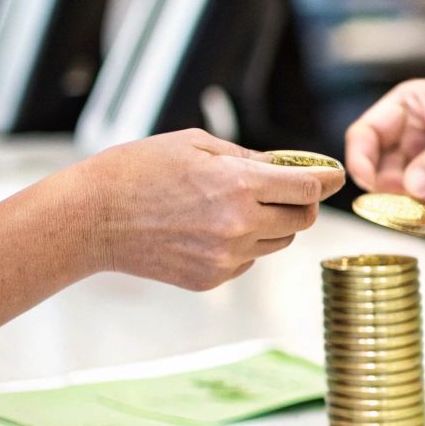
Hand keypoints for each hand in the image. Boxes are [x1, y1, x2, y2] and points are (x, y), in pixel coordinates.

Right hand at [65, 129, 343, 290]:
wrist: (90, 218)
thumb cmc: (138, 171)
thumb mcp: (197, 146)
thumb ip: (250, 158)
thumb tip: (288, 166)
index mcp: (240, 186)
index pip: (309, 188)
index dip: (327, 179)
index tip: (334, 176)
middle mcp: (240, 226)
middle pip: (303, 220)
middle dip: (302, 202)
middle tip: (288, 189)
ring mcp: (226, 258)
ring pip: (279, 243)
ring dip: (273, 225)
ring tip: (238, 206)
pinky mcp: (212, 279)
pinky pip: (249, 261)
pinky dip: (244, 245)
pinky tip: (211, 228)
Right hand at [344, 80, 424, 205]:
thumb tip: (411, 186)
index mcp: (408, 105)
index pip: (367, 132)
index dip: (360, 156)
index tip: (367, 180)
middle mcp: (410, 133)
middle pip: (376, 166)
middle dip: (383, 187)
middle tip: (397, 201)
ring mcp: (424, 162)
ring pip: (395, 190)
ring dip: (400, 205)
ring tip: (418, 210)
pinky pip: (419, 205)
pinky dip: (419, 215)